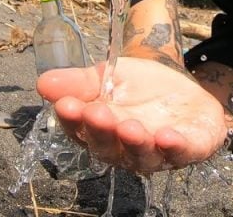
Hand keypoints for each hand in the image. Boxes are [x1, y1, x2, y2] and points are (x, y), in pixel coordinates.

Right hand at [36, 57, 227, 173]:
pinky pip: (181, 153)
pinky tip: (167, 135)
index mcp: (99, 132)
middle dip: (103, 131)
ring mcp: (157, 152)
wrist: (180, 84)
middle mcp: (125, 149)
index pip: (80, 131)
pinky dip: (174, 147)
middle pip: (109, 147)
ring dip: (136, 143)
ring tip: (130, 127)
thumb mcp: (107, 76)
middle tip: (97, 113)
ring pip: (142, 156)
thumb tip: (43, 83)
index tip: (66, 105)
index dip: (73, 120)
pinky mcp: (189, 148)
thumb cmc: (138, 86)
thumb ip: (78, 82)